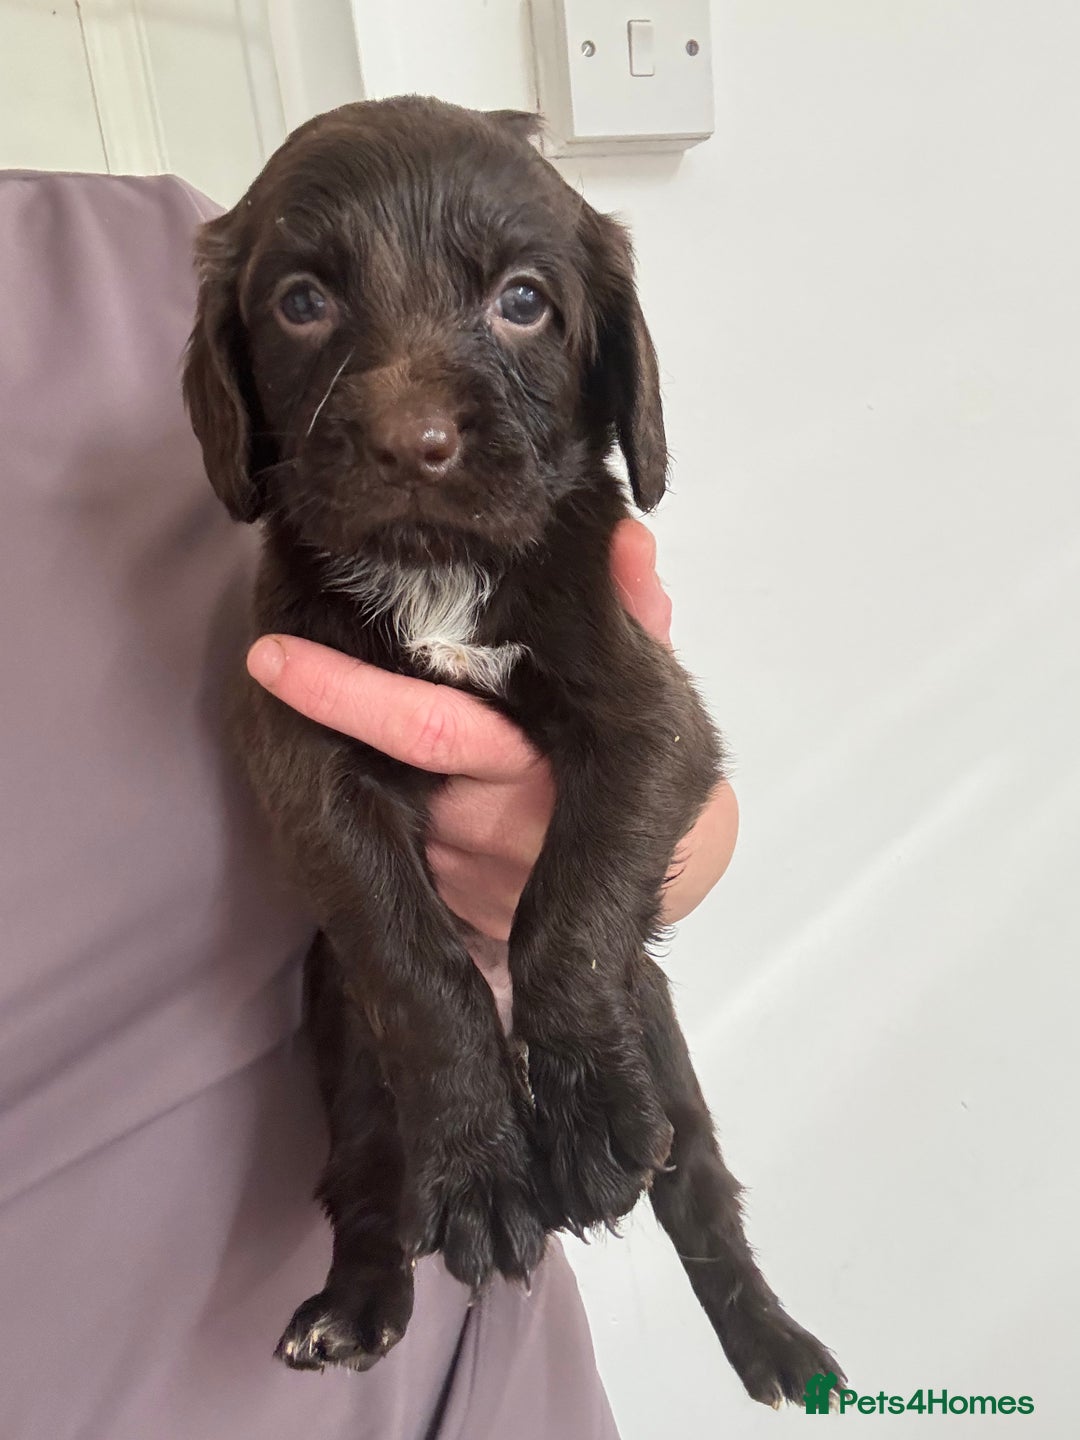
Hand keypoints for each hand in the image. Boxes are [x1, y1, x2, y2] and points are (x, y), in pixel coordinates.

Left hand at [246, 520, 737, 1014]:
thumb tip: (631, 539)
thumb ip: (636, 614)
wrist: (663, 879)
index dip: (347, 694)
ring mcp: (464, 871)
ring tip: (313, 692)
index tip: (274, 655)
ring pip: (383, 807)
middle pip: (384, 768)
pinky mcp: (453, 899)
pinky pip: (396, 845)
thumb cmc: (654, 768)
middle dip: (324, 713)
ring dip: (345, 758)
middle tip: (263, 660)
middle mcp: (487, 824)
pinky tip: (349, 761)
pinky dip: (368, 803)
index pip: (430, 728)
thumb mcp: (652, 691)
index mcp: (534, 764)